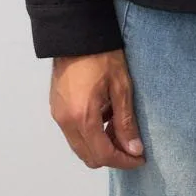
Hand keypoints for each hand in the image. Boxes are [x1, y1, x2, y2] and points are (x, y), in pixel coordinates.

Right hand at [50, 49, 146, 168]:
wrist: (76, 34)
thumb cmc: (101, 55)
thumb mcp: (121, 86)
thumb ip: (125, 121)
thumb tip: (134, 149)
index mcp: (82, 117)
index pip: (103, 154)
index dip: (123, 161)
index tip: (139, 158)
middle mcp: (65, 122)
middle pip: (89, 157)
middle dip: (112, 155)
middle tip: (131, 144)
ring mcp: (58, 116)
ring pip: (80, 146)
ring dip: (100, 145)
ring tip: (119, 126)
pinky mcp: (56, 109)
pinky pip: (73, 133)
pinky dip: (89, 134)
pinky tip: (104, 115)